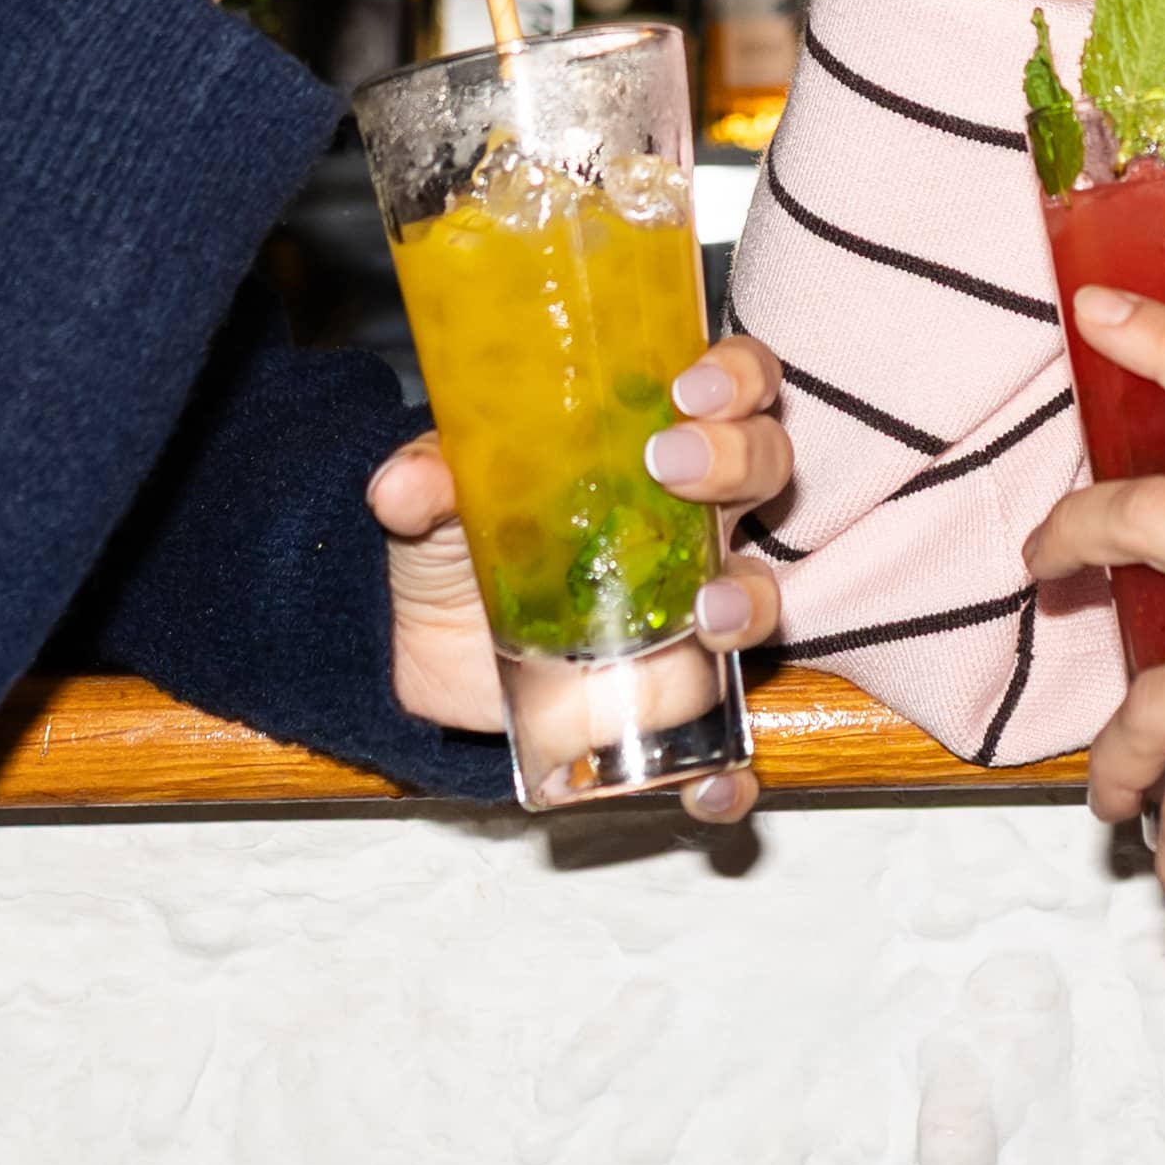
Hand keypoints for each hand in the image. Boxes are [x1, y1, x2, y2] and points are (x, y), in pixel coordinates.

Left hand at [371, 335, 792, 826]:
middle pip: (763, 470)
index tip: (693, 386)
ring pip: (761, 595)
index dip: (737, 377)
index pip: (731, 388)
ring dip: (750, 602)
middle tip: (676, 469)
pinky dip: (735, 772)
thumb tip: (401, 486)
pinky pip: (726, 738)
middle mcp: (690, 520)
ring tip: (705, 613)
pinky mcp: (671, 696)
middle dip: (738, 461)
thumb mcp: (435, 500)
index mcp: (651, 445)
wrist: (421, 640)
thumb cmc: (457, 540)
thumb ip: (427, 481)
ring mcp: (689, 611)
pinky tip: (714, 787)